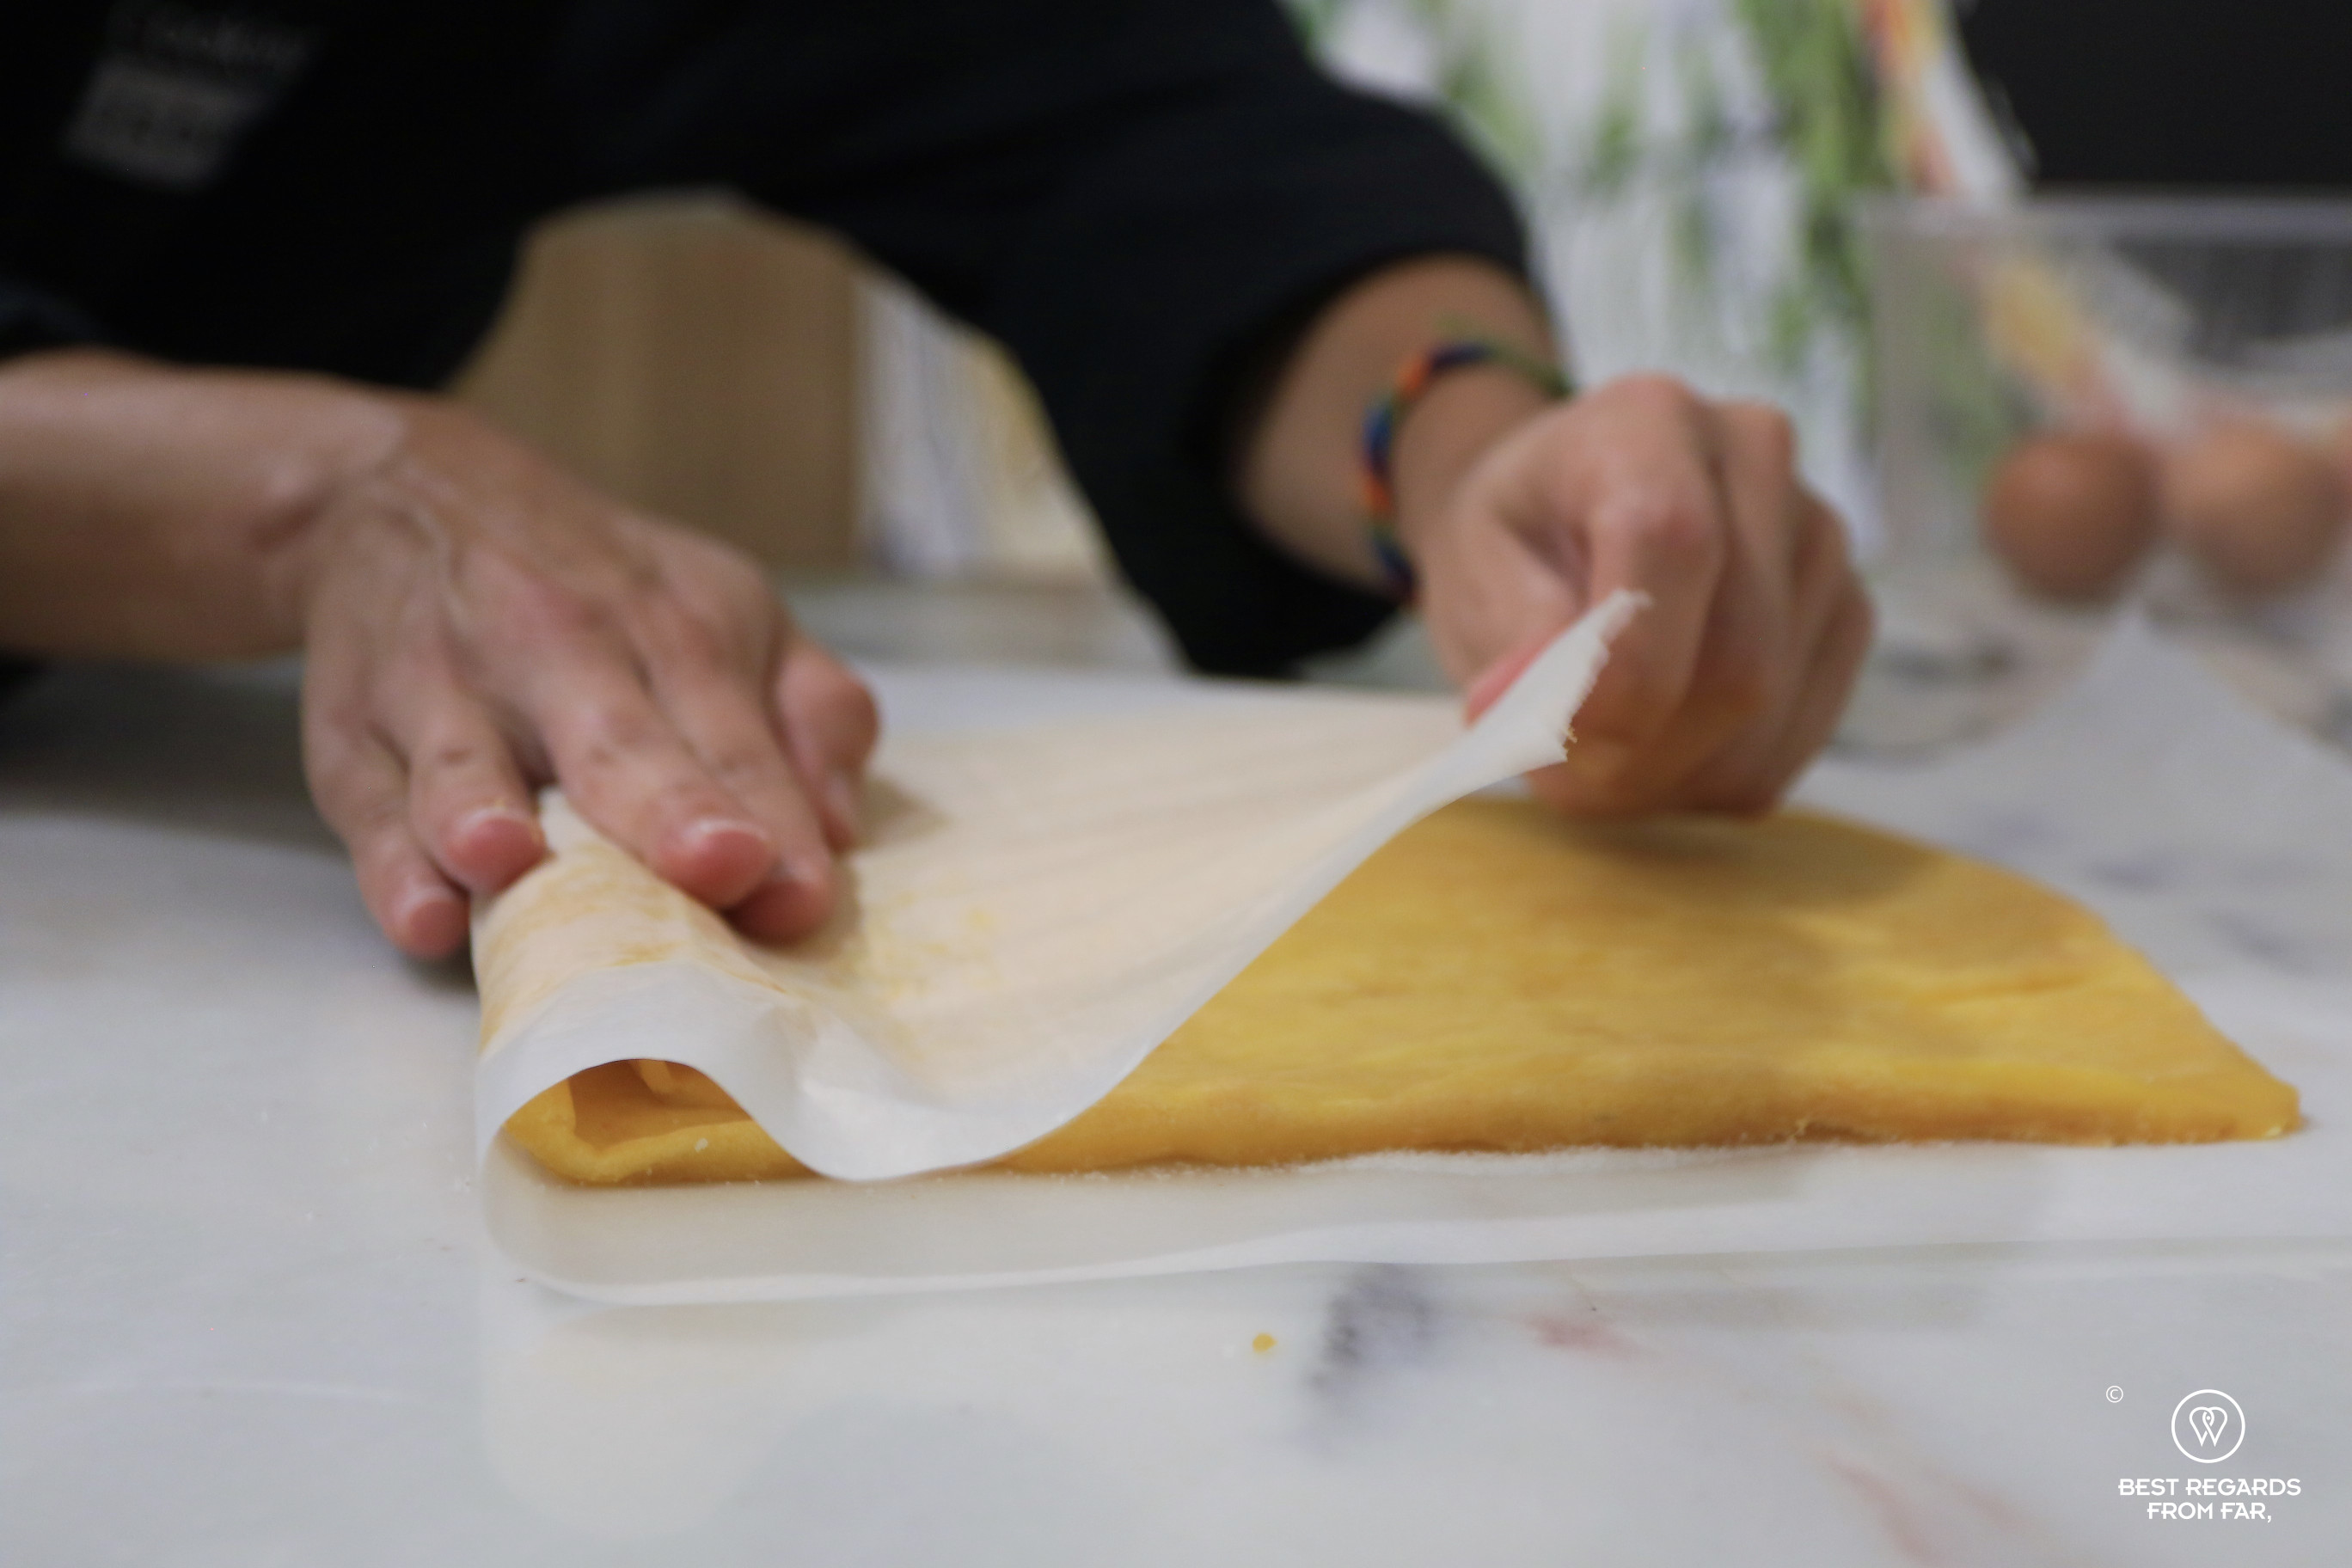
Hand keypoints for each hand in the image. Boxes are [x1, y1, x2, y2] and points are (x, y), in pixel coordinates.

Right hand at [289, 400, 875, 958]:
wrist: (408, 493)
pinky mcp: (351, 731)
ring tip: (509, 864)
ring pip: (469, 760)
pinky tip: (421, 914)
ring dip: (485, 816)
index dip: (774, 813)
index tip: (802, 892)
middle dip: (668, 807)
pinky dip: (390, 862)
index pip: (735, 734)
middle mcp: (562, 648)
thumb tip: (842, 833)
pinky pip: (367, 802)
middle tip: (718, 866)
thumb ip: (811, 714)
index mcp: (674, 628)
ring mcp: (446, 688)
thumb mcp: (730, 612)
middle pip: (619, 743)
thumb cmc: (604, 590)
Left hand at [1401, 373, 1870, 813]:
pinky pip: (1793, 744)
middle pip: (1738, 659)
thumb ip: (1520, 645)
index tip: (1548, 741)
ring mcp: (1819, 535)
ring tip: (1591, 754)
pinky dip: (1710, 777)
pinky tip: (1653, 748)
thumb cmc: (1513, 539)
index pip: (1674, 543)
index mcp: (1648, 420)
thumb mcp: (1476, 577)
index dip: (1622, 671)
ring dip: (1666, 776)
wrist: (1560, 515)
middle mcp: (1758, 458)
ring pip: (1768, 715)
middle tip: (1553, 774)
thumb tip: (1561, 717)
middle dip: (1638, 753)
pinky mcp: (1845, 612)